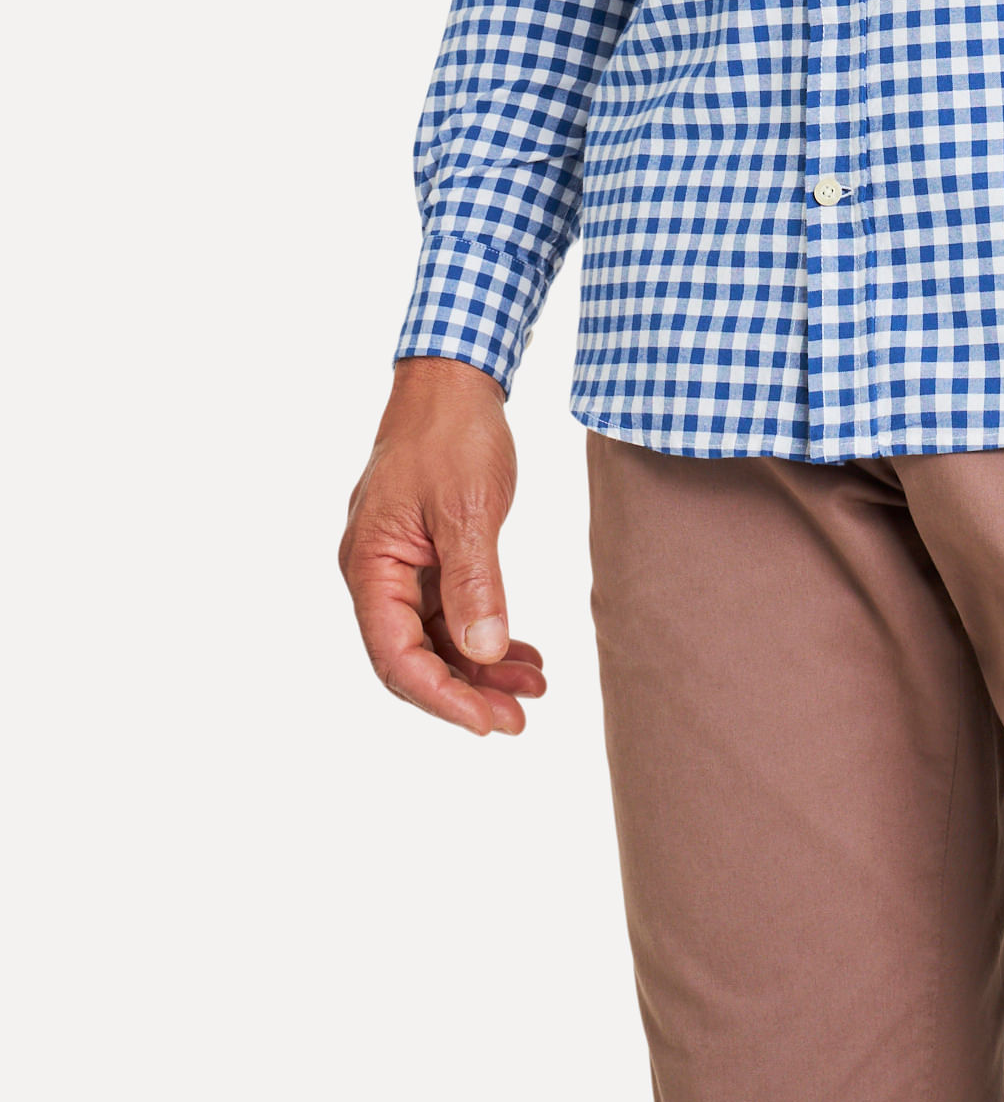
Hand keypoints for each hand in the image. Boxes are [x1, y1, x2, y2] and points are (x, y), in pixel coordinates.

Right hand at [339, 356, 546, 735]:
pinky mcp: (426, 555)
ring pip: (435, 639)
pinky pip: (450, 612)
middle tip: (519, 719)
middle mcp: (376, 573)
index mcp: (370, 565)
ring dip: (482, 667)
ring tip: (534, 689)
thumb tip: (484, 652)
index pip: (397, 656)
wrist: (454, 379)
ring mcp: (401, 566)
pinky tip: (522, 654)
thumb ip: (473, 582)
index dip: (442, 697)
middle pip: (413, 657)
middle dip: (465, 692)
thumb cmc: (451, 433)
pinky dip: (485, 633)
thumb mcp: (466, 509)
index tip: (489, 722)